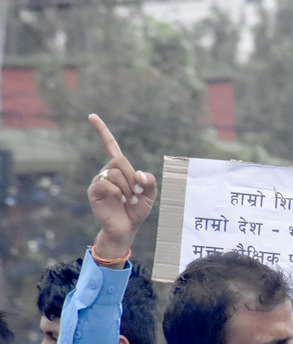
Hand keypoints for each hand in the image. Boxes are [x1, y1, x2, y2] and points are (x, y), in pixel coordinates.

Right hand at [87, 114, 156, 259]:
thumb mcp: (150, 194)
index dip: (102, 131)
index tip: (92, 116)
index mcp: (120, 169)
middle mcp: (107, 172)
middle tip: (137, 193)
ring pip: (114, 173)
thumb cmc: (137, 209)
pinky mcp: (94, 191)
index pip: (110, 145)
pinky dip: (118, 192)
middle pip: (119, 160)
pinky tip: (121, 201)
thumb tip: (139, 174)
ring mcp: (99, 181)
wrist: (127, 228)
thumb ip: (149, 181)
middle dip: (132, 177)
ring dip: (127, 188)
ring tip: (130, 200)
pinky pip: (106, 183)